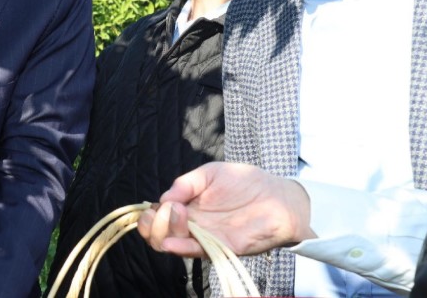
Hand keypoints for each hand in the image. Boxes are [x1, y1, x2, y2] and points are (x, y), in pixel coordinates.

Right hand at [136, 162, 313, 257]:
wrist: (279, 196)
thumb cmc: (246, 182)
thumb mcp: (210, 173)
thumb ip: (185, 183)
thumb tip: (163, 199)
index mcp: (186, 206)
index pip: (157, 217)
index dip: (147, 215)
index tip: (151, 207)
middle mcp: (192, 225)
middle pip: (159, 235)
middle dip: (151, 226)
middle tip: (165, 211)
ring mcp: (205, 237)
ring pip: (173, 245)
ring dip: (165, 233)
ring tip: (176, 215)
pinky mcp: (221, 248)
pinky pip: (197, 252)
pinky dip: (180, 249)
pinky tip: (170, 243)